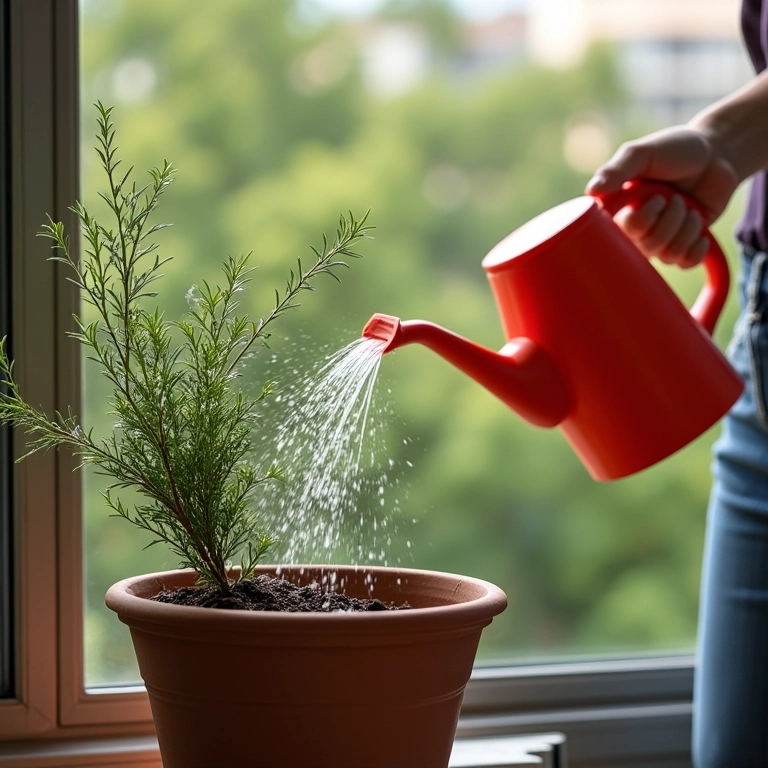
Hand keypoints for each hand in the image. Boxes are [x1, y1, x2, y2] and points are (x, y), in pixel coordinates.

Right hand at [586, 126, 738, 267]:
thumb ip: (616, 169)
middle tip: (676, 197)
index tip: (655, 197)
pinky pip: (685, 263)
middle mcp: (638, 229)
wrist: (716, 152)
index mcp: (621, 210)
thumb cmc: (675, 149)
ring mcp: (661, 238)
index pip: (621, 235)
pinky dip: (696, 248)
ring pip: (668, 255)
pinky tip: (700, 229)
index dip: (640, 221)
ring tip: (690, 207)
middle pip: (647, 247)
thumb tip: (592, 192)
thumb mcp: (643, 153)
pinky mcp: (684, 244)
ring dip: (687, 228)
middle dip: (670, 220)